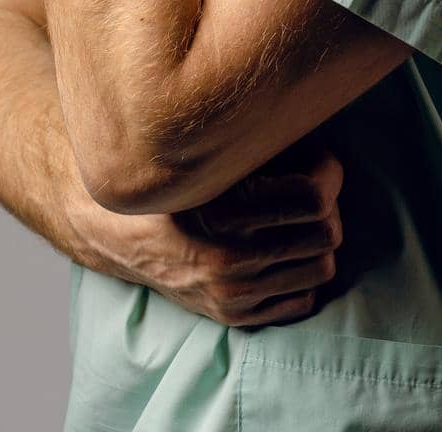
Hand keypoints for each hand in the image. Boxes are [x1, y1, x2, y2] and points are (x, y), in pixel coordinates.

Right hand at [75, 132, 344, 328]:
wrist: (113, 230)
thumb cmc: (168, 177)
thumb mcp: (207, 151)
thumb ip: (255, 142)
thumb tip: (312, 125)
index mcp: (223, 211)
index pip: (315, 196)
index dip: (327, 171)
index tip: (315, 159)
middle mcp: (228, 259)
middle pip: (327, 234)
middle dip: (327, 206)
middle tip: (309, 187)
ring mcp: (232, 294)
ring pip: (322, 269)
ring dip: (316, 240)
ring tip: (295, 217)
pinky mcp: (234, 316)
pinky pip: (303, 299)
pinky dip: (302, 273)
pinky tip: (282, 247)